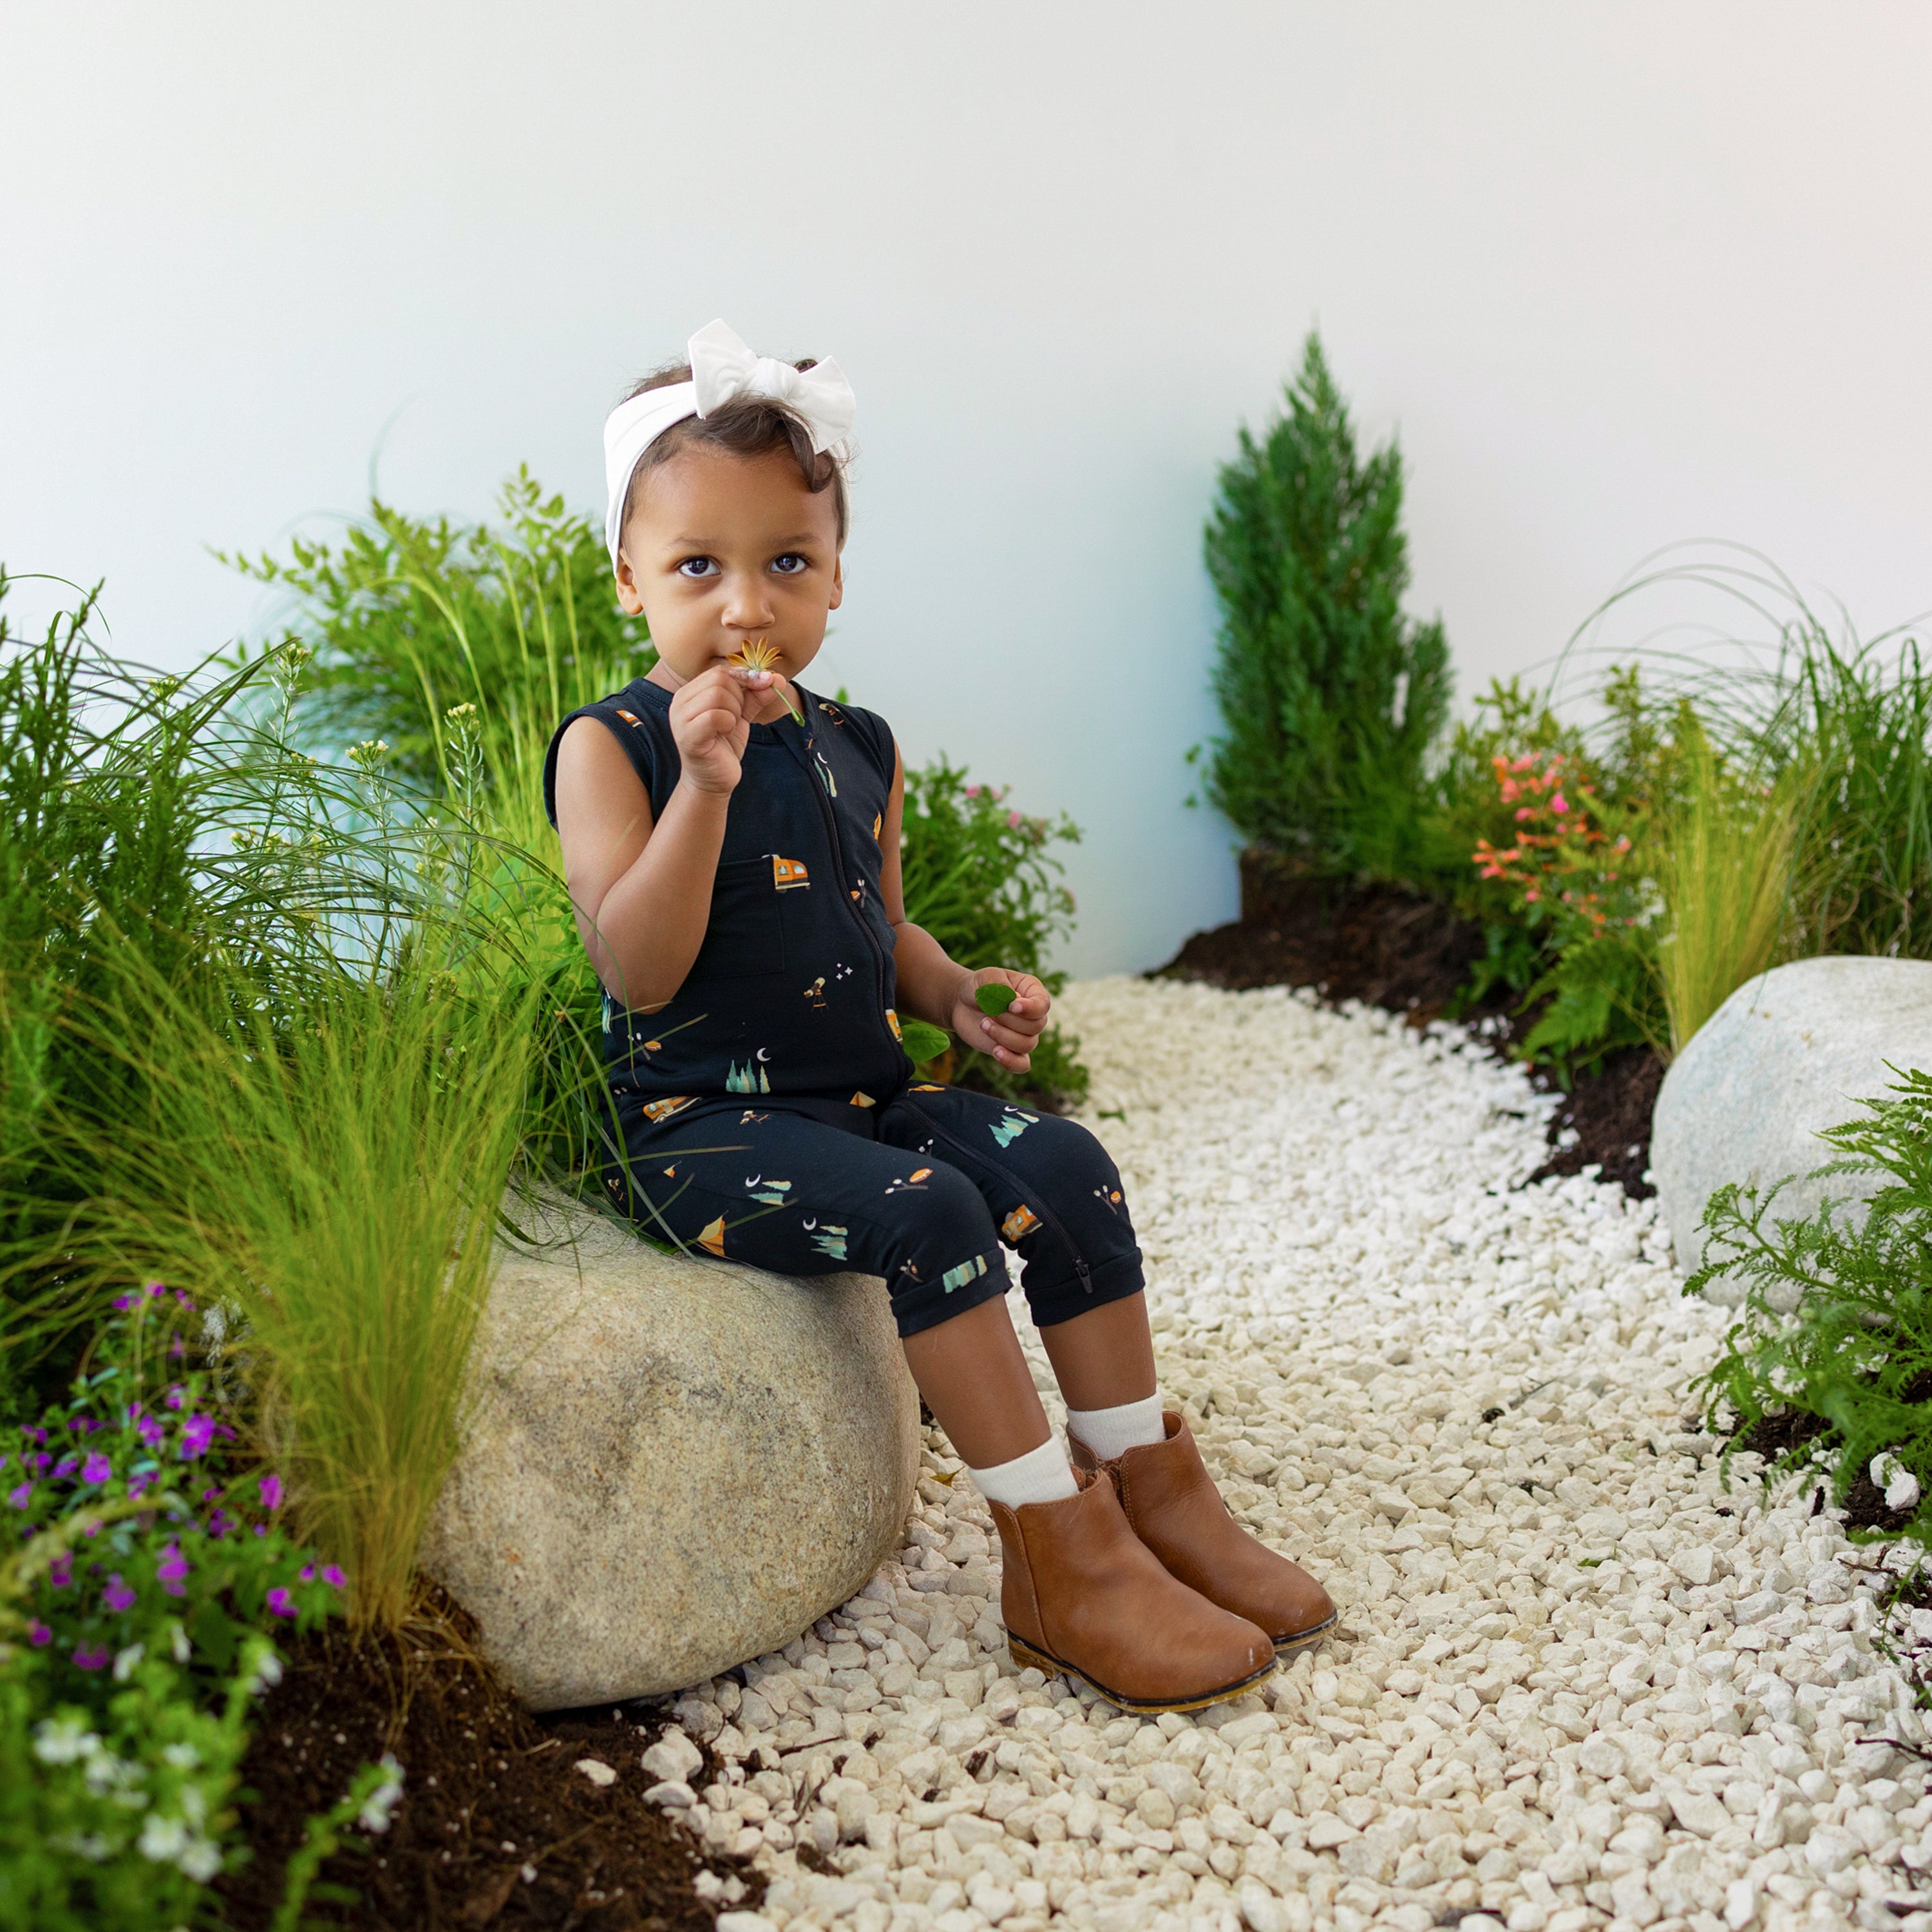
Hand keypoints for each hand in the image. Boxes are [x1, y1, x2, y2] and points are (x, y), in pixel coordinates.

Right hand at [667, 664, 786, 795]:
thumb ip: (756, 695)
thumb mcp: (743, 715)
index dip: (746, 675)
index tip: (766, 683)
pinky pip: (715, 716)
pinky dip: (728, 724)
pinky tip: (725, 735)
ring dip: (734, 712)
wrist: (714, 780)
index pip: (720, 670)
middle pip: (720, 679)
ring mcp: (681, 718)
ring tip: (729, 727)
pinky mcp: (688, 735)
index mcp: (691, 691)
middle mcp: (680, 700)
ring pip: (717, 695)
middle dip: (740, 697)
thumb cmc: (724, 746)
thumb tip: (777, 678)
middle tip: (737, 718)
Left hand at [951, 968, 1049, 1073]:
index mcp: (1032, 992)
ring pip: (1027, 1045)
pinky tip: (996, 1052)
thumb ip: (1001, 987)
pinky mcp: (1011, 1050)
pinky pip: (1021, 1065)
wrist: (961, 1002)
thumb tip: (1016, 1001)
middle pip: (1036, 1026)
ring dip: (1003, 1036)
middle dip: (1009, 1021)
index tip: (1011, 1006)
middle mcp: (1033, 1015)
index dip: (1030, 1009)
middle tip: (988, 1012)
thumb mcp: (987, 977)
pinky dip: (1011, 1062)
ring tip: (983, 1024)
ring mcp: (1023, 1034)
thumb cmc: (978, 986)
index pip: (1043, 1005)